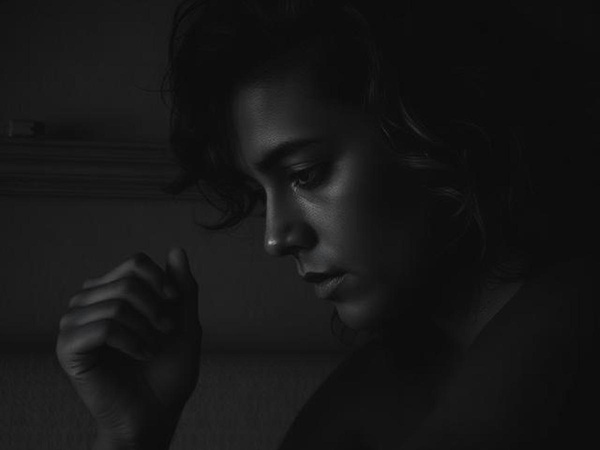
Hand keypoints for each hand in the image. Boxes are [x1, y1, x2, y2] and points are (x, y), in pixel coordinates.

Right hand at [55, 248, 201, 448]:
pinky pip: (102, 327)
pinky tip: (141, 355)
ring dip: (145, 328)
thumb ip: (183, 288)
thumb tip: (175, 249)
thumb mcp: (186, 324)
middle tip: (166, 331)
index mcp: (113, 293)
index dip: (160, 279)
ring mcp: (76, 324)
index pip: (135, 263)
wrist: (157, 412)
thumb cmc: (169, 370)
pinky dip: (131, 341)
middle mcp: (90, 303)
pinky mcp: (68, 348)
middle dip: (156, 307)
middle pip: (127, 280)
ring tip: (152, 348)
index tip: (175, 302)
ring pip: (116, 303)